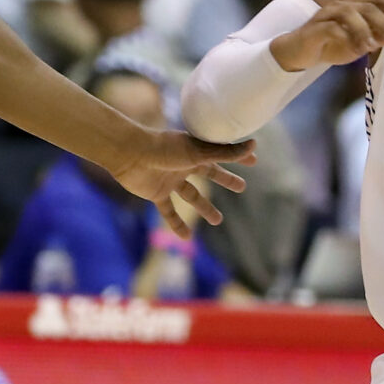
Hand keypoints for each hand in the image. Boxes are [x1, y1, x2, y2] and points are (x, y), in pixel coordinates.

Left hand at [111, 130, 253, 237]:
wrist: (129, 154)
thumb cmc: (164, 148)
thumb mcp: (198, 152)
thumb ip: (225, 153)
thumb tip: (254, 146)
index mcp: (195, 151)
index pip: (221, 155)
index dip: (238, 158)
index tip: (254, 162)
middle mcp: (184, 165)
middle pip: (209, 174)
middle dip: (225, 180)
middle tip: (242, 188)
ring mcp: (170, 179)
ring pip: (191, 195)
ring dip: (204, 208)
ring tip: (218, 221)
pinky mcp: (156, 193)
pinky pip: (168, 211)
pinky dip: (176, 224)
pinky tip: (185, 237)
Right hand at [272, 0, 383, 71]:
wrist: (297, 53)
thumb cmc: (329, 45)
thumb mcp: (357, 45)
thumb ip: (374, 39)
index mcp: (353, 6)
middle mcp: (341, 5)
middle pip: (368, 7)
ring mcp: (326, 15)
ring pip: (350, 13)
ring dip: (365, 30)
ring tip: (374, 47)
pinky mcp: (314, 29)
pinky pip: (332, 29)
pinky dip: (346, 37)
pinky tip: (356, 50)